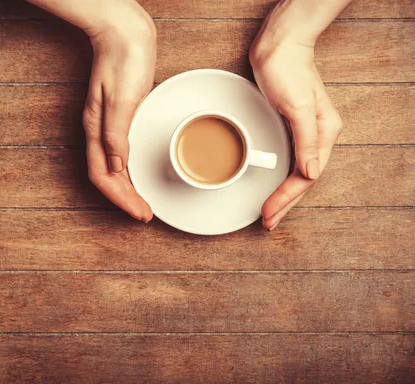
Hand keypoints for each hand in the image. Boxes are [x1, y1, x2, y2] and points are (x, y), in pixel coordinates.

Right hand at [82, 9, 155, 221]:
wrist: (123, 31)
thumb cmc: (124, 59)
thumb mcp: (123, 97)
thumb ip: (117, 133)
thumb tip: (117, 166)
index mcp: (97, 128)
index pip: (104, 176)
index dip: (121, 198)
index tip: (139, 212)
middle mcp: (98, 130)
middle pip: (107, 176)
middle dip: (124, 199)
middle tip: (144, 214)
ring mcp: (106, 124)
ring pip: (112, 167)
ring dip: (126, 188)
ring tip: (141, 202)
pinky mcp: (118, 116)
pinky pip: (119, 152)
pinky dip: (128, 170)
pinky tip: (137, 174)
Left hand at [250, 35, 342, 229]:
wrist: (278, 46)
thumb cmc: (287, 70)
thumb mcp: (298, 105)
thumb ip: (306, 139)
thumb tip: (311, 172)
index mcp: (324, 133)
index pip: (306, 176)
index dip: (287, 197)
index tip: (269, 212)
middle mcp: (318, 136)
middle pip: (302, 180)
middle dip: (285, 203)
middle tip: (267, 222)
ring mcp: (305, 132)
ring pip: (296, 173)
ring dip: (283, 195)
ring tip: (270, 213)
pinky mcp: (291, 127)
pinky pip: (288, 161)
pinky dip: (280, 178)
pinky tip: (274, 186)